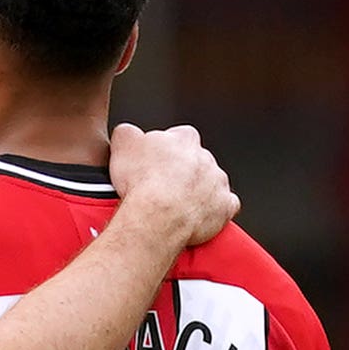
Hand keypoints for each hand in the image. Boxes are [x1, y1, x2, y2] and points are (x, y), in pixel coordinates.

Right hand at [104, 118, 236, 247]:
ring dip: (198, 191)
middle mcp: (206, 157)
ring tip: (176, 205)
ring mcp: (218, 182)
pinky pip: (224, 206)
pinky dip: (213, 211)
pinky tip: (197, 216)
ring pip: (211, 184)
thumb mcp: (123, 143)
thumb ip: (128, 132)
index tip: (155, 162)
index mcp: (185, 139)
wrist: (158, 217)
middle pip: (195, 161)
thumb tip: (128, 133)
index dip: (165, 151)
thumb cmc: (142, 183)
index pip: (179, 137)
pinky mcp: (225, 206)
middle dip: (182, 172)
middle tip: (162, 187)